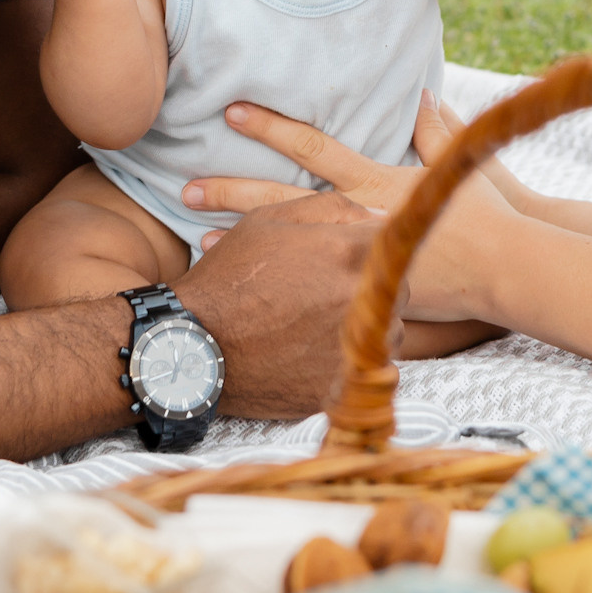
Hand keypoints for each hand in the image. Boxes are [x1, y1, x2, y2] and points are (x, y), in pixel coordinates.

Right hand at [174, 191, 386, 418]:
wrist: (193, 344)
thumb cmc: (230, 277)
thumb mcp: (269, 221)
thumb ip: (332, 207)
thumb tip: (383, 213)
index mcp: (346, 250)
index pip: (392, 241)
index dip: (366, 248)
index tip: (342, 258)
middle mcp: (358, 297)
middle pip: (398, 287)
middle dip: (371, 287)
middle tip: (325, 293)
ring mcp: (353, 345)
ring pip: (390, 330)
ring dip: (366, 325)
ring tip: (316, 325)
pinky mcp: (343, 385)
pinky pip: (370, 369)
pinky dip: (350, 361)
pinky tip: (314, 353)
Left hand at [187, 93, 523, 322]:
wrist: (510, 267)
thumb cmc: (491, 212)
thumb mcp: (460, 162)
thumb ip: (436, 129)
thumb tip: (420, 94)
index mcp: (376, 179)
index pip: (312, 147)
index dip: (270, 127)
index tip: (232, 112)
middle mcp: (358, 215)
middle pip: (281, 198)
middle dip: (231, 189)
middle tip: (185, 185)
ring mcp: (356, 255)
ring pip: (287, 243)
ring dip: (241, 236)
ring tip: (196, 232)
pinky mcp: (363, 290)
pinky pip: (306, 283)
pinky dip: (274, 277)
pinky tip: (243, 277)